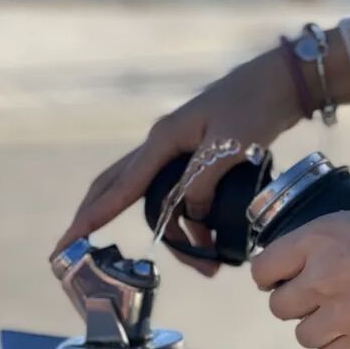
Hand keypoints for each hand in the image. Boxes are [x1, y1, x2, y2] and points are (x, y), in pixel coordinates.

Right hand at [52, 28, 349, 275]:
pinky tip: (206, 236)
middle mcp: (163, 144)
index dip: (94, 216)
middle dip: (98, 217)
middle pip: (117, 186)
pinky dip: (187, 218)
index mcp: (164, 140)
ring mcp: (178, 148)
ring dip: (172, 232)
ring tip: (205, 266)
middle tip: (80, 248)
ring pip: (152, 195)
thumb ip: (203, 183)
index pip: (120, 185)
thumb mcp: (228, 147)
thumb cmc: (254, 106)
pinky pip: (177, 191)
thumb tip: (190, 217)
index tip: (70, 240)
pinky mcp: (197, 154)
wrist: (279, 83)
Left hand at [251, 173, 349, 348]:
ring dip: (315, 326)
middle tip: (313, 296)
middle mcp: (320, 278)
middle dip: (293, 301)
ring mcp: (341, 314)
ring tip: (334, 317)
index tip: (280, 276)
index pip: (263, 268)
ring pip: (302, 335)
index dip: (270, 274)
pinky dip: (337, 346)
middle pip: (279, 306)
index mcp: (319, 238)